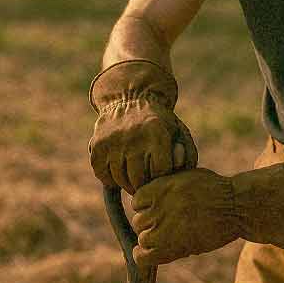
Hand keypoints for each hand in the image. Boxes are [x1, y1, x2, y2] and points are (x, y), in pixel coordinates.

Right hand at [89, 59, 197, 193]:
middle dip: (145, 184)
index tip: (161, 171)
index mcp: (156, 133)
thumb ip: (186, 153)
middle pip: (139, 179)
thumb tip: (179, 168)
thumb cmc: (159, 122)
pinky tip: (119, 171)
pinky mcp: (97, 145)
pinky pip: (103, 175)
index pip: (160, 172)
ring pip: (120, 179)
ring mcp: (113, 141)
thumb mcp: (177, 131)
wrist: (130, 98)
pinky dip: (111, 179)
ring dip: (128, 183)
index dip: (162, 176)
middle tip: (147, 182)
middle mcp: (133, 137)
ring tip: (134, 178)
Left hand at [131, 163, 283, 266]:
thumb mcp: (188, 176)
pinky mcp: (172, 247)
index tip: (159, 209)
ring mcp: (165, 227)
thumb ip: (166, 184)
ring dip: (152, 239)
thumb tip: (146, 196)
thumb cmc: (215, 190)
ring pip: (143, 238)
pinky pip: (144, 257)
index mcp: (162, 186)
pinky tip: (147, 252)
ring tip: (169, 237)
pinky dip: (142, 256)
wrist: (236, 206)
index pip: (136, 200)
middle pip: (139, 221)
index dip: (146, 206)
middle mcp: (160, 206)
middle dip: (150, 223)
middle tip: (169, 224)